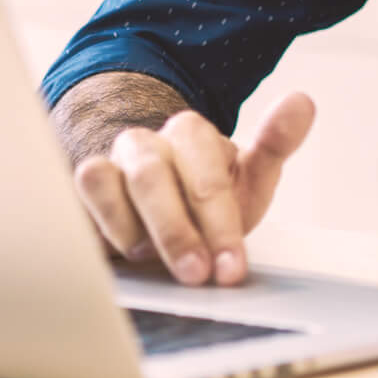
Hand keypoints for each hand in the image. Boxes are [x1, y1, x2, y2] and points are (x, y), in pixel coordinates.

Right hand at [70, 93, 314, 285]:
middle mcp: (145, 143)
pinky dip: (96, 226)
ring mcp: (107, 164)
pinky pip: (74, 196)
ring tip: (152, 261)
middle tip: (198, 275)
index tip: (232, 269)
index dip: (219, 223)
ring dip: (130, 228)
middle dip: (177, 232)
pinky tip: (119, 255)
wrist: (159, 221)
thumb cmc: (206, 206)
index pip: (204, 172)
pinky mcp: (78, 191)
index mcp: (191, 135)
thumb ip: (275, 144)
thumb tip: (302, 102)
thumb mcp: (248, 181)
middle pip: (152, 177)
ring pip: (103, 179)